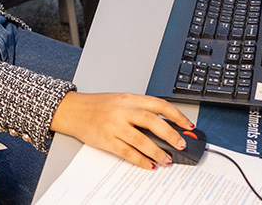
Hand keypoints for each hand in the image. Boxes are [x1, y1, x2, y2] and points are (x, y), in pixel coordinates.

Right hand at [50, 92, 192, 169]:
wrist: (73, 110)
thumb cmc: (97, 106)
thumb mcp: (121, 100)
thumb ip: (140, 110)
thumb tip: (163, 126)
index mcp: (130, 98)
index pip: (159, 105)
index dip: (177, 116)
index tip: (188, 125)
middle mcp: (123, 110)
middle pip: (153, 122)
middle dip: (171, 135)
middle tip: (180, 144)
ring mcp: (114, 126)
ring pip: (142, 140)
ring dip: (157, 152)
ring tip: (167, 159)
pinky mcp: (106, 140)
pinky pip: (127, 152)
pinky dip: (141, 160)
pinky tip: (149, 164)